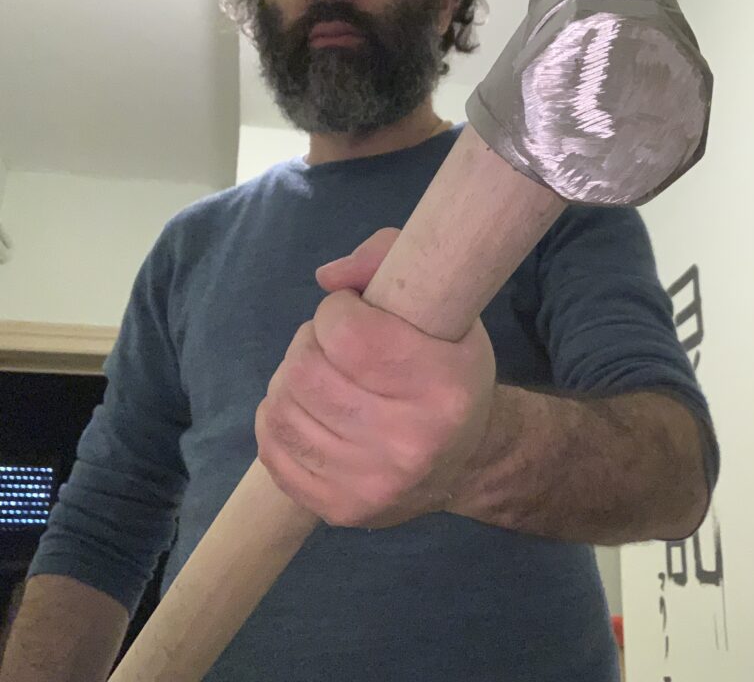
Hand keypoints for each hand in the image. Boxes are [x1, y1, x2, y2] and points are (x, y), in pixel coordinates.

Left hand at [255, 228, 496, 527]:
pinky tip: (308, 409)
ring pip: (282, 406)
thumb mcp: (443, 305)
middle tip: (335, 346)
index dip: (338, 311)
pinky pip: (272, 447)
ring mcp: (371, 484)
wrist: (466, 459)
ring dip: (292, 378)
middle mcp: (409, 443)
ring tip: (321, 375)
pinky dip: (278, 417)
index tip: (354, 313)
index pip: (347, 333)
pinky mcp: (339, 509)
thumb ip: (387, 259)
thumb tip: (326, 278)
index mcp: (441, 387)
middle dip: (311, 343)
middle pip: (307, 370)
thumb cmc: (449, 371)